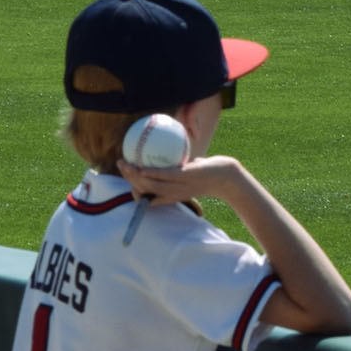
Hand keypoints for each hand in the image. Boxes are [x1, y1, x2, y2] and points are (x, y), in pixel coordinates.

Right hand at [118, 155, 246, 207]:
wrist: (228, 178)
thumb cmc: (209, 174)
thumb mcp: (192, 172)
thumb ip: (181, 167)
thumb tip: (171, 152)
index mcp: (173, 195)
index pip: (149, 198)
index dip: (137, 192)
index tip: (130, 180)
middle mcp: (173, 194)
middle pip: (145, 190)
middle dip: (130, 180)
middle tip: (122, 166)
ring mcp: (178, 186)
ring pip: (150, 184)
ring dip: (134, 176)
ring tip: (125, 165)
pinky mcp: (185, 178)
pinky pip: (163, 176)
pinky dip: (150, 173)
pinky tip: (141, 166)